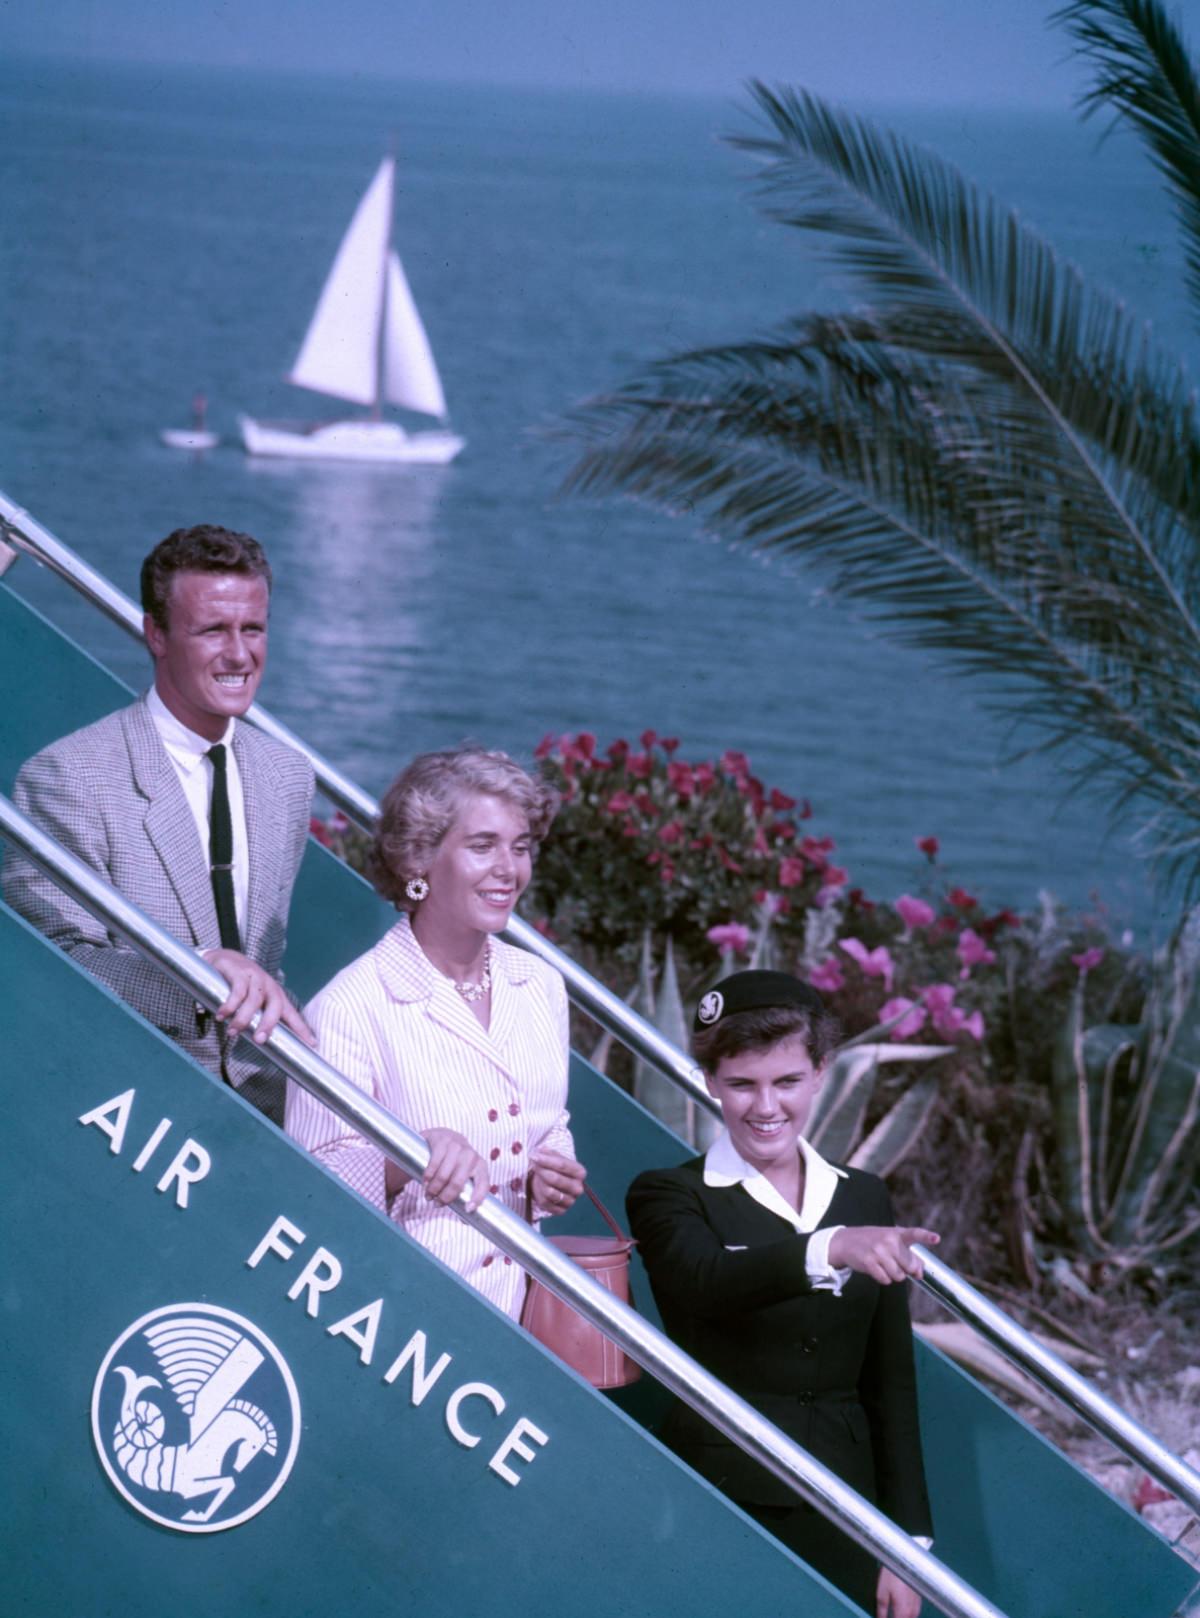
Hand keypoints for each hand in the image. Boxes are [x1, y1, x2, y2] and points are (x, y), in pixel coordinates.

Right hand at [201, 948, 315, 1045]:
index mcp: (277, 997)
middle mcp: (269, 987)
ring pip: (254, 1001)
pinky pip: (238, 991)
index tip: (313, 1044)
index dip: (302, 1029)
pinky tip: (221, 1015)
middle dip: (268, 1024)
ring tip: (232, 1032)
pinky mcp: (240, 972)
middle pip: (275, 1007)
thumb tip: (259, 1042)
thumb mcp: (254, 1001)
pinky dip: (229, 1005)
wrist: (225, 959)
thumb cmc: (242, 986)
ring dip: (243, 1018)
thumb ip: (258, 1017)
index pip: (292, 1015)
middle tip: (259, 1040)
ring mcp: (256, 977)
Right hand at [421, 1128, 488, 1210]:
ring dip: (433, 1190)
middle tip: (436, 1204)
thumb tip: (465, 1220)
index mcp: (480, 1165)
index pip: (483, 1184)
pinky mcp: (442, 1141)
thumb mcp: (464, 1173)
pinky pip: (432, 1165)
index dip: (477, 1198)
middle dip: (444, 1197)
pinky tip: (425, 1183)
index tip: (468, 1209)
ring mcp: (457, 1146)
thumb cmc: (454, 1163)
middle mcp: (471, 1155)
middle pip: (457, 1183)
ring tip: (428, 1195)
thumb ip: (465, 1191)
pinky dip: (427, 1178)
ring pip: (443, 1176)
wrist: (442, 1137)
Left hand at [529, 1148, 586, 1214]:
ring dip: (539, 1182)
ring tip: (537, 1175)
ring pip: (549, 1192)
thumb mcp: (555, 1157)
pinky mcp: (561, 1210)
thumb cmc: (555, 1167)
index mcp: (580, 1172)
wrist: (554, 1183)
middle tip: (533, 1164)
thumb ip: (548, 1154)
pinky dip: (539, 1193)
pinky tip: (538, 1186)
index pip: (562, 1165)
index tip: (534, 1156)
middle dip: (541, 1170)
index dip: (546, 1160)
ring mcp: (571, 1201)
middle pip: (555, 1179)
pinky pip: (546, 1203)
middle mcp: (578, 1188)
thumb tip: (539, 1152)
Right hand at [827, 1225, 938, 1283]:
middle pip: (910, 1266)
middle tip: (892, 1260)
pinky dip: (883, 1278)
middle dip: (904, 1268)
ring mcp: (878, 1251)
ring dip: (893, 1275)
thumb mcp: (892, 1242)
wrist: (846, 1242)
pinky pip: (886, 1280)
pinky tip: (875, 1268)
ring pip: (899, 1276)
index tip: (937, 1238)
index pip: (915, 1234)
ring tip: (882, 1263)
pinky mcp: (869, 1262)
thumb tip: (921, 1274)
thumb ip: (910, 1256)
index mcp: (897, 1233)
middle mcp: (889, 1240)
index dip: (927, 1237)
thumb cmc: (874, 1242)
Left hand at [876, 1565, 922, 1617]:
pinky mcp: (919, 1600)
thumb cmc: (892, 1575)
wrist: (904, 1559)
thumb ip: (881, 1612)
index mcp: (903, 1612)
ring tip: (893, 1610)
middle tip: (886, 1615)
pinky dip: (907, 1613)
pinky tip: (900, 1607)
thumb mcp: (881, 1594)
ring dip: (902, 1616)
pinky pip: (913, 1613)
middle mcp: (913, 1611)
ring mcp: (917, 1606)